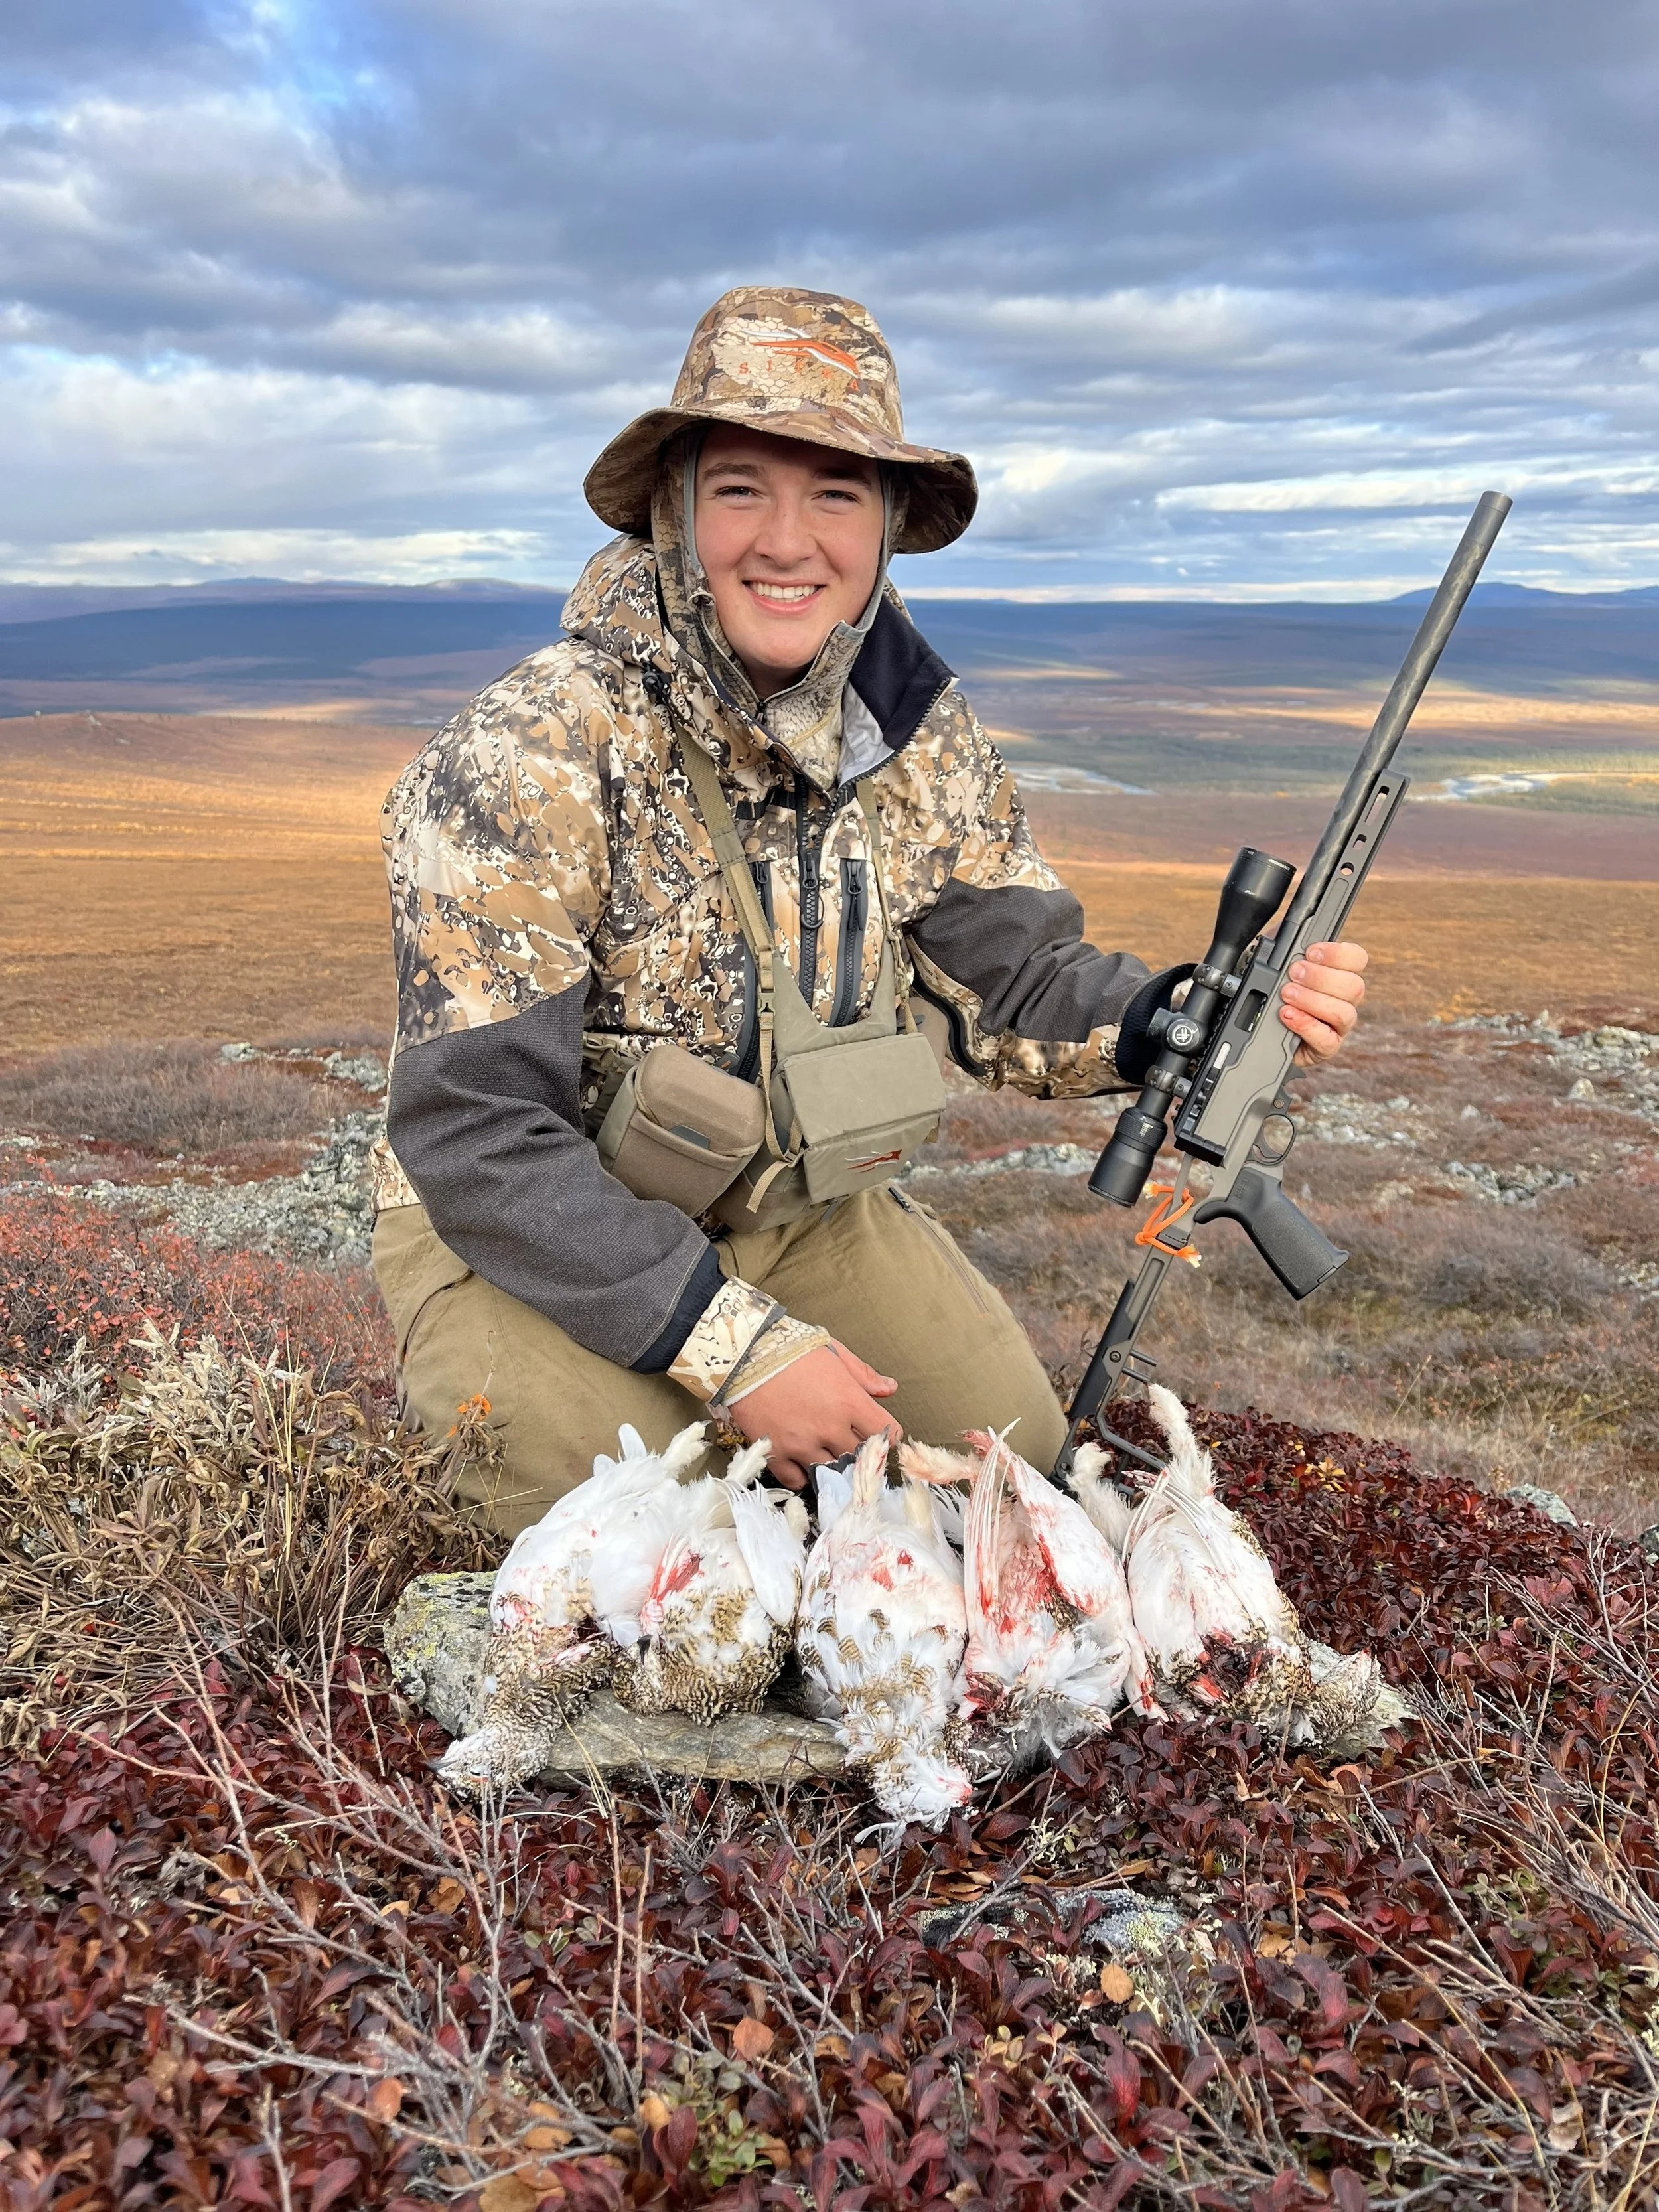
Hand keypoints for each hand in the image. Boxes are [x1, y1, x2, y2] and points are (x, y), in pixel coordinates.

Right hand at [728, 1338, 898, 1488]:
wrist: (743, 1354)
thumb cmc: (791, 1349)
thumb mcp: (833, 1351)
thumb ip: (864, 1374)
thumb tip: (890, 1389)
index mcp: (850, 1402)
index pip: (887, 1433)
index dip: (885, 1432)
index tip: (875, 1430)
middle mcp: (830, 1428)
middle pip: (860, 1456)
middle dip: (858, 1449)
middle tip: (847, 1438)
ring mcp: (802, 1444)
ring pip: (831, 1471)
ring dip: (831, 1462)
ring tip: (823, 1448)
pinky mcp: (776, 1453)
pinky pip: (797, 1480)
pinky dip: (802, 1474)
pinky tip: (801, 1460)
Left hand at [1280, 940, 1366, 1063]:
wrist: (1262, 1028)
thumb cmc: (1274, 992)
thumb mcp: (1276, 963)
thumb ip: (1283, 945)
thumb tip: (1282, 931)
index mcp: (1339, 974)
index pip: (1357, 959)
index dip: (1338, 954)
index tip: (1311, 952)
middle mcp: (1345, 1000)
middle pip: (1354, 986)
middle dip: (1321, 978)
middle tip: (1294, 974)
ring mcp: (1338, 1026)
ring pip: (1344, 1012)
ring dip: (1313, 1001)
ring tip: (1287, 995)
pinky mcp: (1327, 1047)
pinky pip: (1328, 1040)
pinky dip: (1306, 1025)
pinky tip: (1288, 1016)